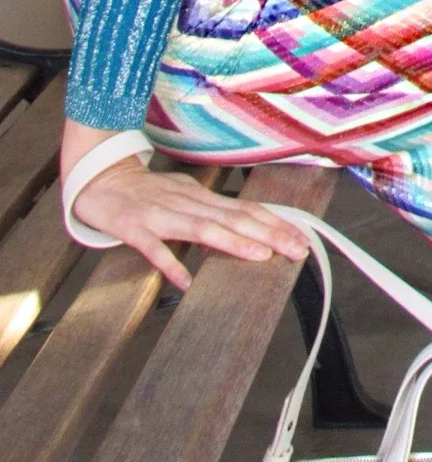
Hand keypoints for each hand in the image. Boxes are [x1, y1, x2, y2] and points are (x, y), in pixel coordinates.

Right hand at [61, 120, 310, 291]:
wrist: (100, 181)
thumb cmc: (147, 193)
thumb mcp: (185, 195)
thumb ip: (212, 211)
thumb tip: (246, 225)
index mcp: (201, 198)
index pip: (246, 210)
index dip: (275, 224)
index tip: (301, 238)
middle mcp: (187, 204)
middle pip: (234, 218)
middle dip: (269, 234)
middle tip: (296, 249)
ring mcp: (160, 216)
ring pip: (202, 229)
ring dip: (233, 242)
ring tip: (260, 256)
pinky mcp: (134, 229)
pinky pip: (154, 249)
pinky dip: (170, 264)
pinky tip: (186, 281)